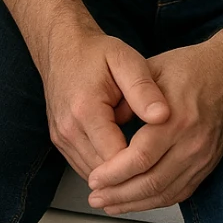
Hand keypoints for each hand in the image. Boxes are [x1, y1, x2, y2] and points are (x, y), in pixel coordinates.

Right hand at [41, 25, 170, 184]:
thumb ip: (144, 89)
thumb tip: (163, 115)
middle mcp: (68, 128)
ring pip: (94, 175)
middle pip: (105, 173)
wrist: (62, 47)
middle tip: (157, 162)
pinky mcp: (59, 141)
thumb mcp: (126, 60)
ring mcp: (61, 137)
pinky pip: (84, 167)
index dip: (142, 164)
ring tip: (140, 159)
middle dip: (131, 173)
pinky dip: (104, 168)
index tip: (162, 157)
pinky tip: (121, 155)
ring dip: (117, 174)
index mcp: (86, 109)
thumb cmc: (95, 53)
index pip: (117, 159)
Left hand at [85, 36, 222, 215]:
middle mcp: (191, 144)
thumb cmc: (191, 68)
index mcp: (175, 119)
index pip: (141, 157)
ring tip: (110, 204)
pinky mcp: (207, 165)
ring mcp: (202, 158)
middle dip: (119, 194)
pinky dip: (156, 201)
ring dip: (135, 203)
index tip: (95, 177)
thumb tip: (104, 125)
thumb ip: (127, 98)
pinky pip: (180, 193)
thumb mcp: (152, 70)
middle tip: (96, 197)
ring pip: (165, 193)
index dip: (115, 173)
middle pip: (151, 182)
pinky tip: (138, 202)